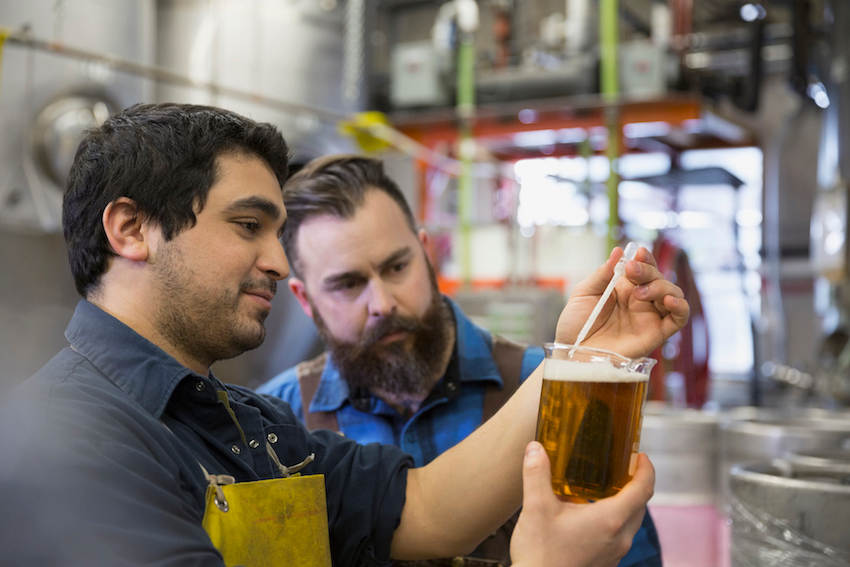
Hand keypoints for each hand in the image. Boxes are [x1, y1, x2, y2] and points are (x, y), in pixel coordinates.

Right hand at [510, 442, 654, 566]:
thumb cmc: (541, 555)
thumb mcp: (535, 508)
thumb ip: (537, 474)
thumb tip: (536, 449)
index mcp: (610, 519)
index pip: (643, 490)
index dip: (646, 470)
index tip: (641, 456)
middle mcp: (619, 538)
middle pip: (640, 505)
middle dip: (635, 484)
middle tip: (622, 468)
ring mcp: (614, 553)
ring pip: (630, 523)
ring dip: (624, 504)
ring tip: (603, 489)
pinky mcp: (605, 563)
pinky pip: (618, 537)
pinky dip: (612, 521)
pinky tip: (588, 516)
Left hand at [555, 246, 688, 357]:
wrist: (572, 353)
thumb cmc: (576, 326)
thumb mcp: (584, 293)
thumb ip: (603, 273)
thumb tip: (618, 251)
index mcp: (623, 288)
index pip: (643, 268)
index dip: (645, 258)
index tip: (638, 252)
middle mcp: (640, 301)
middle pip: (658, 278)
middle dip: (648, 271)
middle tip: (632, 271)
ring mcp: (649, 317)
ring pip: (672, 294)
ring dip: (661, 287)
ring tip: (640, 292)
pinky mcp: (655, 334)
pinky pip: (679, 319)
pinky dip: (680, 307)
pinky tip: (669, 301)